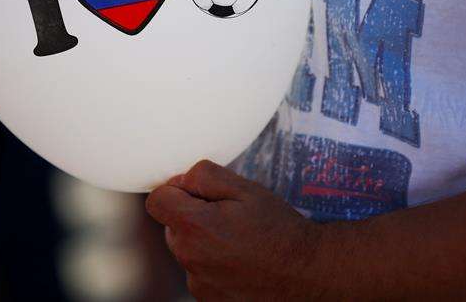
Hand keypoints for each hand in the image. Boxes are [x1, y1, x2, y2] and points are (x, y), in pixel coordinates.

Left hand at [145, 160, 325, 300]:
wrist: (308, 273)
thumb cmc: (278, 228)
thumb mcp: (246, 188)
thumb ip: (205, 176)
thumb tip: (182, 179)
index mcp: (194, 226)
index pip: (157, 201)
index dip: (176, 190)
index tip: (199, 192)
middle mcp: (189, 258)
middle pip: (173, 226)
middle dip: (193, 215)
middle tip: (231, 215)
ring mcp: (197, 282)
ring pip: (188, 250)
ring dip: (205, 241)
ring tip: (241, 240)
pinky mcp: (208, 298)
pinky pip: (201, 272)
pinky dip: (215, 264)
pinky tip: (243, 260)